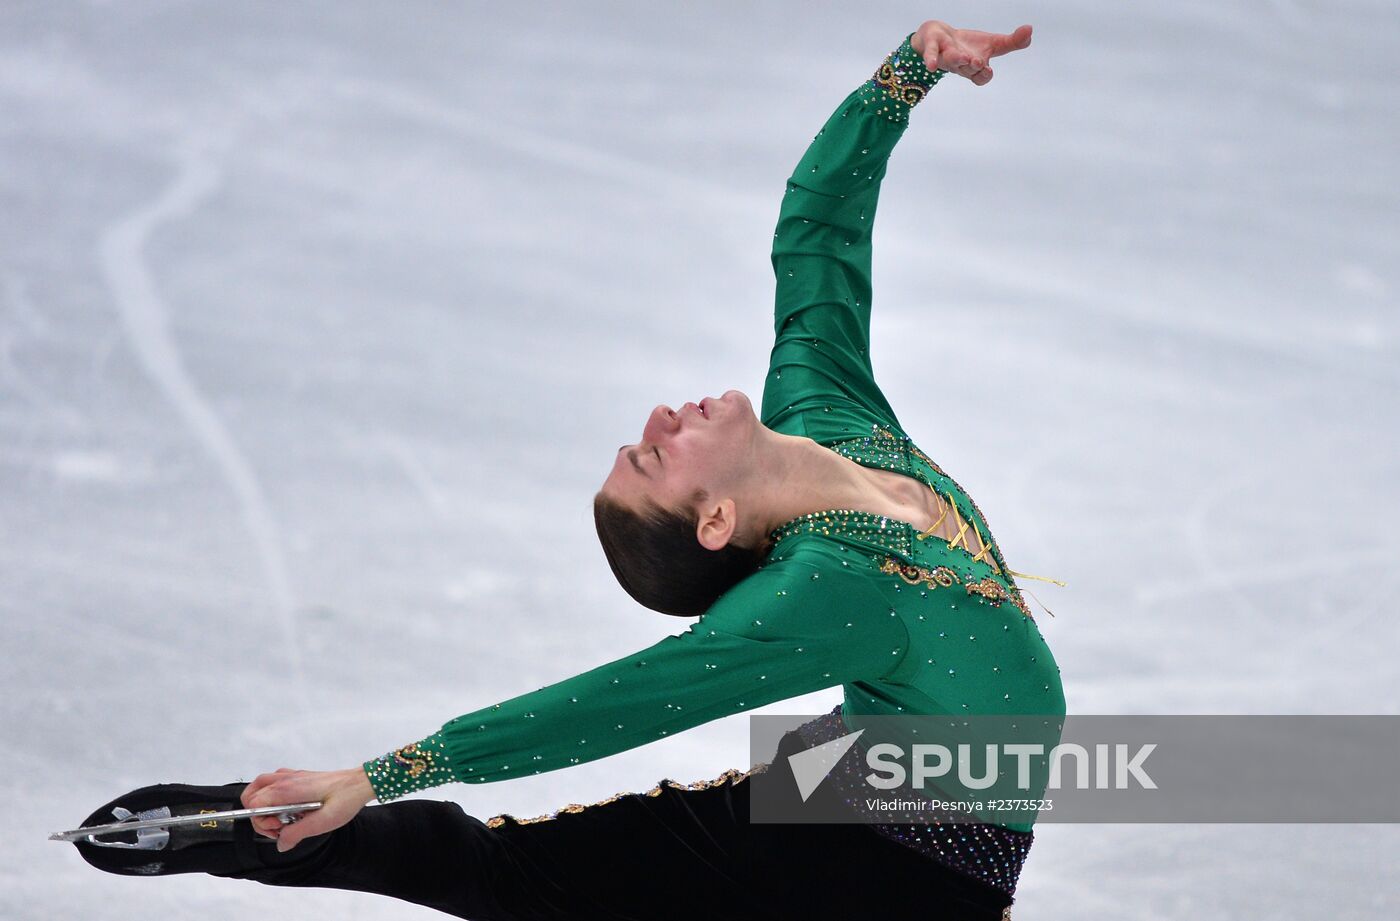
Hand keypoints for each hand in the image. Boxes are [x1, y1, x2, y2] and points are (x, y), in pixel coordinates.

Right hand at [241, 766, 375, 851]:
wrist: (360, 783)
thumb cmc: (346, 798)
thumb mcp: (322, 823)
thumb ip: (296, 833)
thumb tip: (281, 844)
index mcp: (289, 789)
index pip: (253, 802)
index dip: (260, 820)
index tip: (278, 828)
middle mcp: (287, 779)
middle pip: (252, 794)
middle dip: (259, 814)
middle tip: (278, 826)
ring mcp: (292, 777)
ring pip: (261, 787)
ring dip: (264, 805)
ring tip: (282, 818)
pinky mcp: (298, 778)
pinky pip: (275, 783)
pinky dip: (274, 797)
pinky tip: (290, 808)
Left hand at [911, 20, 1032, 85]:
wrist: (939, 38)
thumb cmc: (968, 45)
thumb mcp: (993, 43)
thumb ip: (1013, 41)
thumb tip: (1030, 30)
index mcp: (975, 67)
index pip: (981, 77)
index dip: (984, 75)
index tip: (988, 69)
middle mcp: (960, 65)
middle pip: (967, 69)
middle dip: (972, 66)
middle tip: (977, 62)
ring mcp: (946, 56)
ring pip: (951, 61)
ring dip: (957, 59)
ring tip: (963, 56)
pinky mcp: (932, 45)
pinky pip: (930, 52)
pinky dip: (930, 57)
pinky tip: (931, 65)